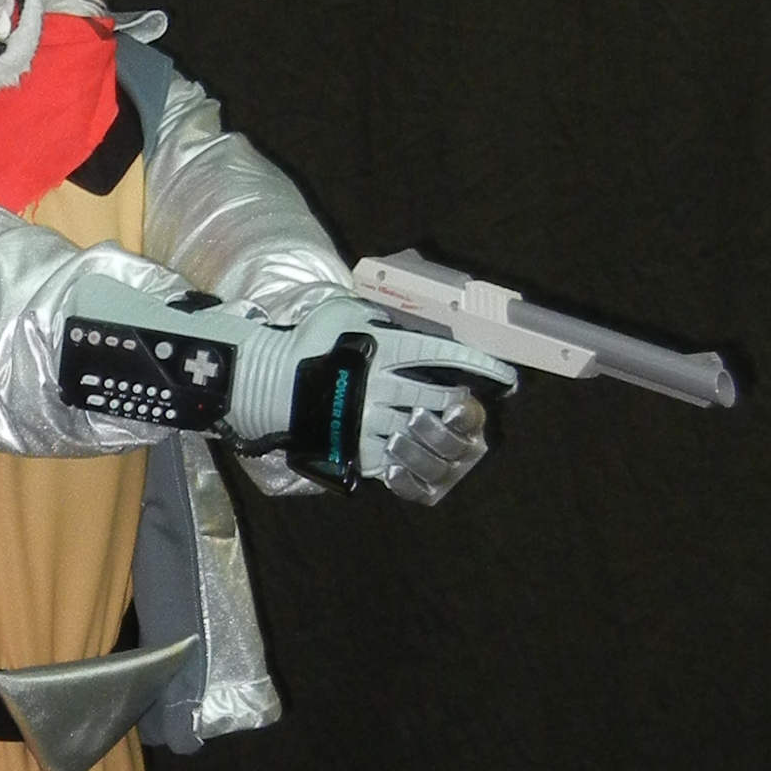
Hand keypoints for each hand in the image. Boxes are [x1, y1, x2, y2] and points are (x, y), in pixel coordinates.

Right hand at [234, 291, 514, 498]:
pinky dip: (414, 453)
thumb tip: (410, 312)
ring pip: (423, 429)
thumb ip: (381, 316)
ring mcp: (370, 422)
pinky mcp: (359, 452)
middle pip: (438, 396)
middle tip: (466, 399)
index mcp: (382, 351)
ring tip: (441, 423)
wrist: (267, 387)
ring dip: (439, 427)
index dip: (478, 363)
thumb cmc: (306, 344)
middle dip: (459, 399)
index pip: (443, 355)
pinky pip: (399, 459)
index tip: (504, 373)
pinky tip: (416, 447)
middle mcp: (381, 388)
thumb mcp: (344, 313)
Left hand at [364, 352, 497, 506]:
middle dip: (436, 434)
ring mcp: (438, 467)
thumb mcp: (422, 356)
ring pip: (435, 470)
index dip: (465, 416)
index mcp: (466, 414)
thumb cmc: (397, 371)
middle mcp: (458, 445)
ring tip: (394, 440)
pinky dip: (405, 482)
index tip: (451, 408)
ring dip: (416, 455)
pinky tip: (391, 470)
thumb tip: (504, 377)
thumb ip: (459, 361)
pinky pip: (415, 491)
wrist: (361, 391)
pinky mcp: (415, 484)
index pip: (473, 418)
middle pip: (455, 447)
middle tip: (414, 418)